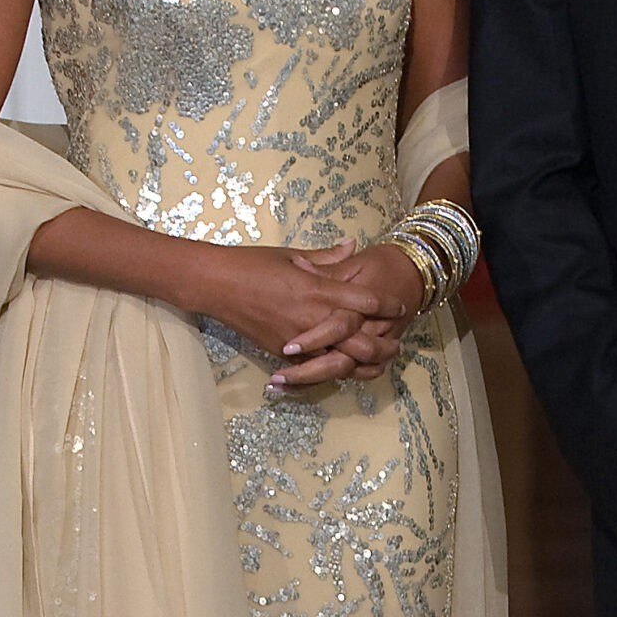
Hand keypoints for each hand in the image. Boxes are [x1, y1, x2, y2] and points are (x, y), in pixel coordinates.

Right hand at [188, 240, 410, 378]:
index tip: (401, 305)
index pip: (366, 301)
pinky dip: (333, 371)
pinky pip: (315, 370)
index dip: (388, 305)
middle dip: (384, 345)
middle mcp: (311, 318)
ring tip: (379, 361)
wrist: (215, 285)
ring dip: (363, 365)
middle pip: (361, 342)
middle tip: (397, 343)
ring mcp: (297, 340)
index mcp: (317, 288)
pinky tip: (347, 369)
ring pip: (341, 363)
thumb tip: (353, 246)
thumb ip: (328, 257)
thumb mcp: (292, 255)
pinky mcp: (282, 354)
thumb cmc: (252, 264)